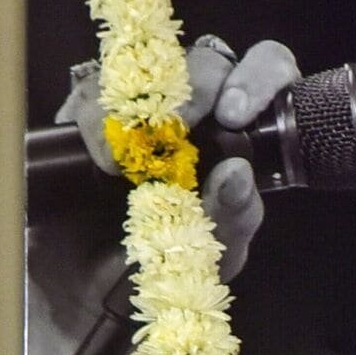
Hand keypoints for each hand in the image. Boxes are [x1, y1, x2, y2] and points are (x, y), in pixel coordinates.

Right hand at [53, 36, 301, 280]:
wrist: (98, 294)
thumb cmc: (170, 263)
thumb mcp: (216, 251)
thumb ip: (236, 216)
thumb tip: (236, 173)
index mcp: (242, 129)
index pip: (267, 70)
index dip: (260, 75)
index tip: (237, 114)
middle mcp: (196, 107)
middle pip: (209, 60)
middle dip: (200, 84)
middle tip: (181, 125)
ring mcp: (141, 105)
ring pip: (148, 68)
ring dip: (141, 106)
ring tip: (130, 160)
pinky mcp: (88, 115)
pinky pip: (92, 91)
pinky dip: (98, 120)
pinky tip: (107, 159)